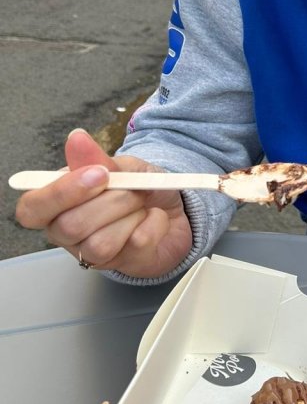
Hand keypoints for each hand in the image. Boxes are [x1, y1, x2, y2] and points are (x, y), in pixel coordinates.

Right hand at [15, 128, 192, 277]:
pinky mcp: (122, 265)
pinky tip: (154, 218)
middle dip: (112, 200)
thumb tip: (76, 139)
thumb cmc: (139, 188)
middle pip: (70, 226)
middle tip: (133, 189)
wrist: (176, 209)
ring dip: (132, 213)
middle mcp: (66, 233)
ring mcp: (91, 254)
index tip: (99, 175)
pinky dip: (154, 222)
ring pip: (99, 243)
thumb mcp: (121, 167)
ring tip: (142, 205)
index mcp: (57, 204)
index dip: (60, 194)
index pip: (31, 209)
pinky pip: (135, 244)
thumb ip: (97, 159)